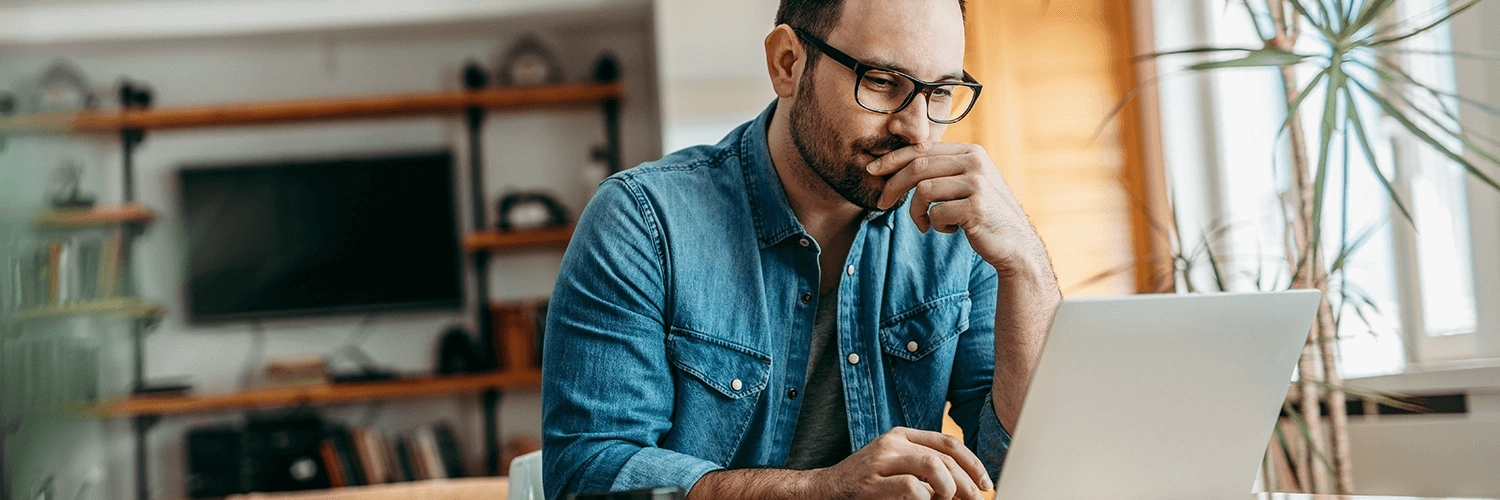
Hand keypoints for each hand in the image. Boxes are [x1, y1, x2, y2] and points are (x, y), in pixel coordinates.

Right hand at [811, 426, 991, 499]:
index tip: (985, 484)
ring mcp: (881, 461)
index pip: (948, 443)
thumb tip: (965, 485)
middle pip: (945, 457)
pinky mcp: (872, 483)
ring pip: (933, 466)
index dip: (973, 464)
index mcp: (901, 436)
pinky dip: (927, 499)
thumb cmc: (865, 483)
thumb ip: (923, 466)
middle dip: (967, 483)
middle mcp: (892, 443)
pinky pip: (913, 488)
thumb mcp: (895, 465)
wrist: (826, 490)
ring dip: (950, 488)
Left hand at [868, 142, 1045, 276]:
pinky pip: (937, 213)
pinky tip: (950, 231)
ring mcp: (977, 184)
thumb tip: (898, 163)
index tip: (872, 169)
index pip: (923, 149)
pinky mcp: (976, 207)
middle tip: (881, 203)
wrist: (1016, 244)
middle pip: (918, 166)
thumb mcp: (967, 184)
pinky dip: (936, 226)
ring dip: (916, 212)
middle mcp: (975, 162)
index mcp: (971, 152)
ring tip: (926, 224)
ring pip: (924, 190)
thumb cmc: (984, 215)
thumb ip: (943, 170)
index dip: (893, 159)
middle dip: (893, 185)